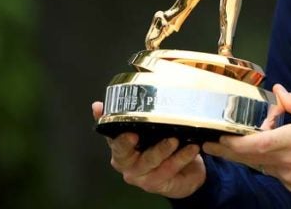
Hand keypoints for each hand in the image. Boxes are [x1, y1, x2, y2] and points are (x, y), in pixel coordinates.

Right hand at [91, 102, 205, 198]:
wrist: (185, 171)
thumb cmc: (162, 144)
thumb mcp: (149, 129)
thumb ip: (133, 116)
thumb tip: (97, 105)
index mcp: (121, 150)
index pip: (114, 143)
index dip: (120, 139)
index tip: (130, 133)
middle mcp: (128, 165)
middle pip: (129, 156)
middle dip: (146, 147)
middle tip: (165, 137)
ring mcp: (142, 176)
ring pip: (152, 163)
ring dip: (164, 150)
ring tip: (177, 140)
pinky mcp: (159, 184)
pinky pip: (169, 169)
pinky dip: (181, 158)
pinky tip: (192, 148)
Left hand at [203, 84, 290, 198]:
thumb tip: (279, 92)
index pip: (251, 145)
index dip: (229, 143)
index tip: (215, 137)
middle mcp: (286, 163)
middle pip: (248, 159)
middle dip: (228, 152)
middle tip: (211, 145)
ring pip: (262, 167)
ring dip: (252, 156)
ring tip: (246, 143)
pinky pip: (277, 174)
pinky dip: (271, 163)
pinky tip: (277, 154)